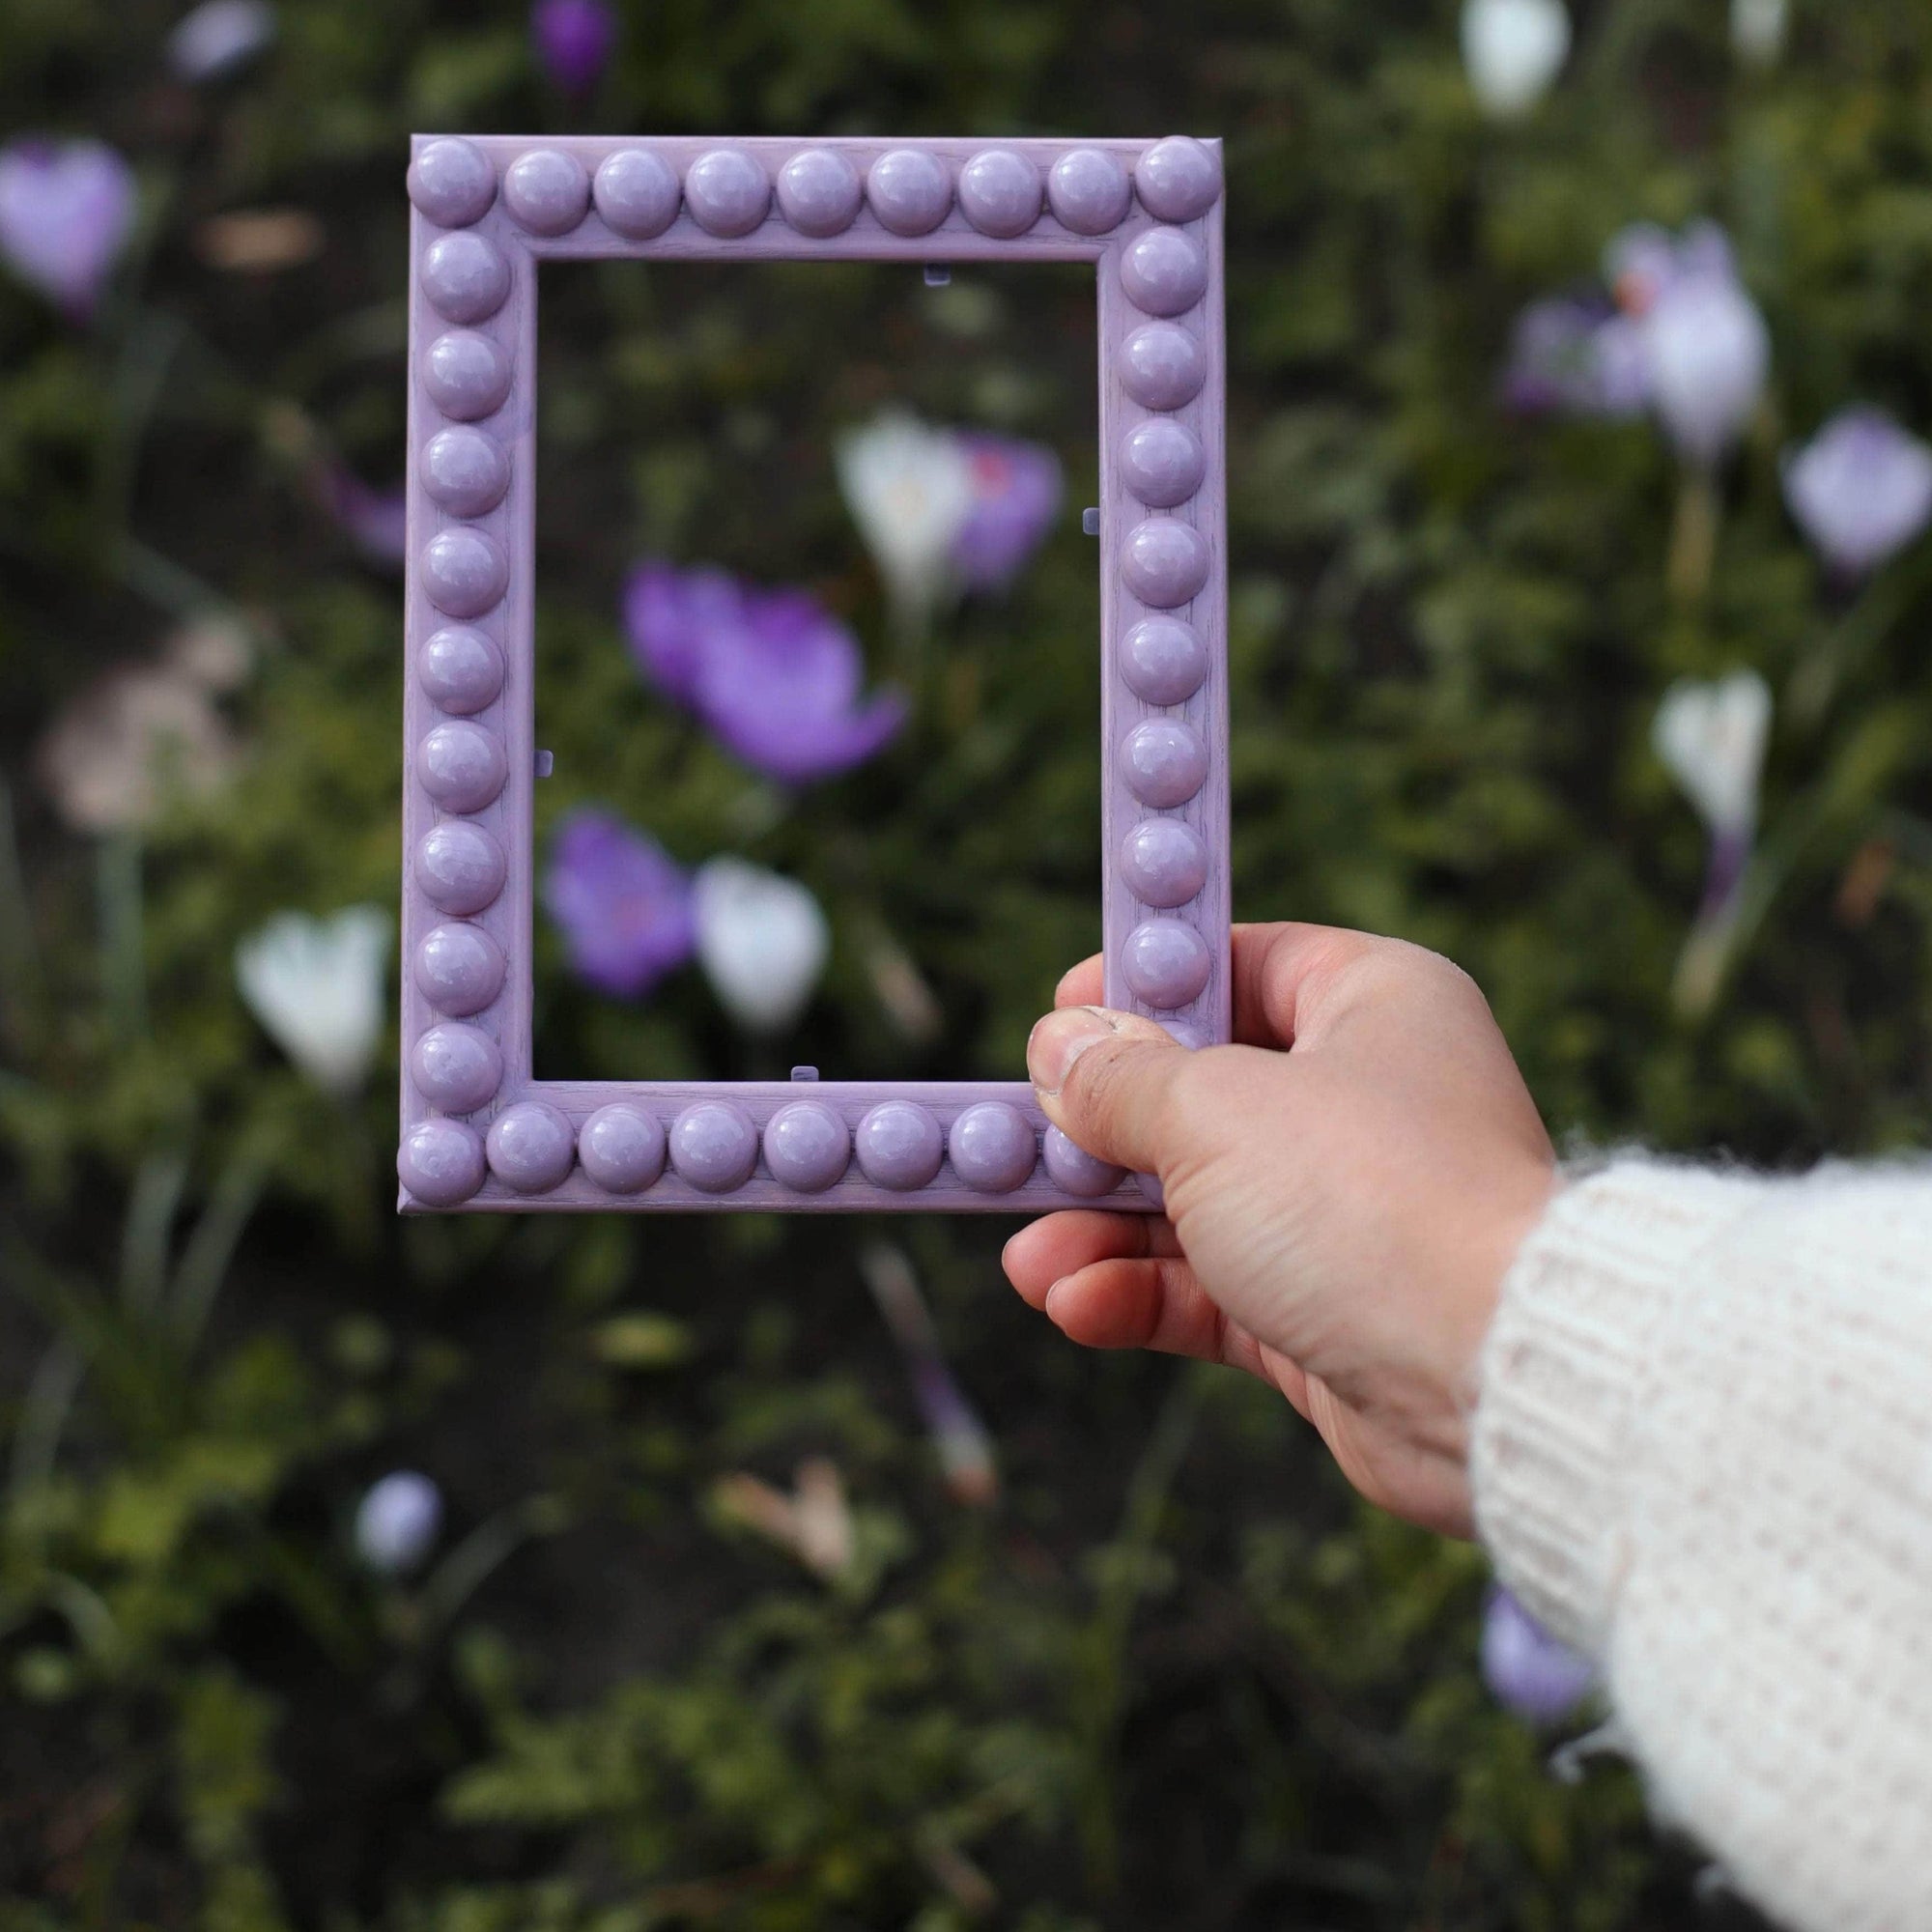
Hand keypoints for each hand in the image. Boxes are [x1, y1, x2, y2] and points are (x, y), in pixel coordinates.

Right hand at [1004, 924, 1557, 1535]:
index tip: (1059, 1015)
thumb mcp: (1214, 1111)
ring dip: (1101, 1230)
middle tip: (1017, 1148)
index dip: (1144, 987)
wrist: (1492, 1382)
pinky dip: (1140, 1293)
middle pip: (1198, 1093)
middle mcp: (1366, 1098)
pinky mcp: (1327, 1309)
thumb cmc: (1370, 1200)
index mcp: (1373, 1002)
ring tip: (1029, 1260)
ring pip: (1191, 1201)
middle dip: (1098, 1132)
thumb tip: (1060, 1050)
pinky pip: (1210, 1286)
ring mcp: (1347, 1210)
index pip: (1241, 964)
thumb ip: (1122, 1082)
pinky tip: (1073, 1301)